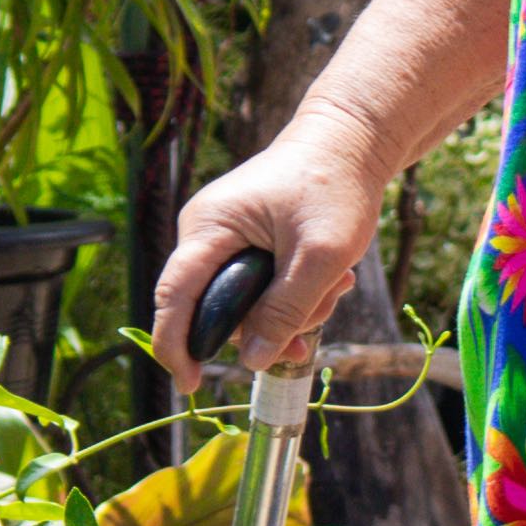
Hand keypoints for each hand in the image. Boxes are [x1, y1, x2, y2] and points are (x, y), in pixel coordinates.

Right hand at [147, 122, 383, 391]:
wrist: (351, 140)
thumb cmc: (335, 186)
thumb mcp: (320, 257)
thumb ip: (286, 309)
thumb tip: (253, 363)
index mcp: (209, 227)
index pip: (174, 297)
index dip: (175, 346)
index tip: (191, 385)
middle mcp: (205, 233)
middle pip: (216, 308)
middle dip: (269, 324)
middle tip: (320, 313)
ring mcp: (224, 238)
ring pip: (244, 304)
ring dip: (292, 309)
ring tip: (338, 283)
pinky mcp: (244, 243)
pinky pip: (258, 288)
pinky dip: (293, 294)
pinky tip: (330, 280)